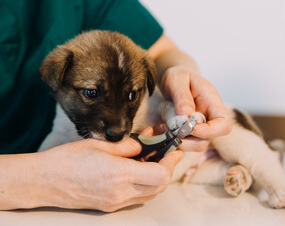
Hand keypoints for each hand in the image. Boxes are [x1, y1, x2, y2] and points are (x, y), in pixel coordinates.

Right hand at [36, 127, 181, 211]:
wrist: (44, 181)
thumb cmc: (68, 160)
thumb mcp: (100, 145)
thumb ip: (128, 146)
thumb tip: (144, 145)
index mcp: (119, 174)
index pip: (160, 175)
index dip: (170, 162)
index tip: (172, 150)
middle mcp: (120, 193)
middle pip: (159, 186)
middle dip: (168, 168)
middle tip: (166, 152)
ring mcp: (115, 202)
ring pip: (150, 193)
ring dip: (157, 177)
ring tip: (152, 158)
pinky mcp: (110, 206)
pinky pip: (137, 197)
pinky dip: (144, 184)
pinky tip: (138, 169)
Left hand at [160, 65, 231, 150]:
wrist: (174, 80)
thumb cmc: (179, 77)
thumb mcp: (177, 79)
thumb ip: (182, 95)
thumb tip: (186, 113)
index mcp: (213, 103)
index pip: (224, 124)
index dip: (209, 131)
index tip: (190, 127)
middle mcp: (208, 118)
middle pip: (207, 140)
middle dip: (188, 140)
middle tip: (172, 130)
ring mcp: (198, 128)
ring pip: (193, 145)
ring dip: (177, 141)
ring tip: (163, 127)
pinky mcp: (186, 133)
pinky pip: (180, 143)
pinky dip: (169, 140)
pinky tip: (161, 127)